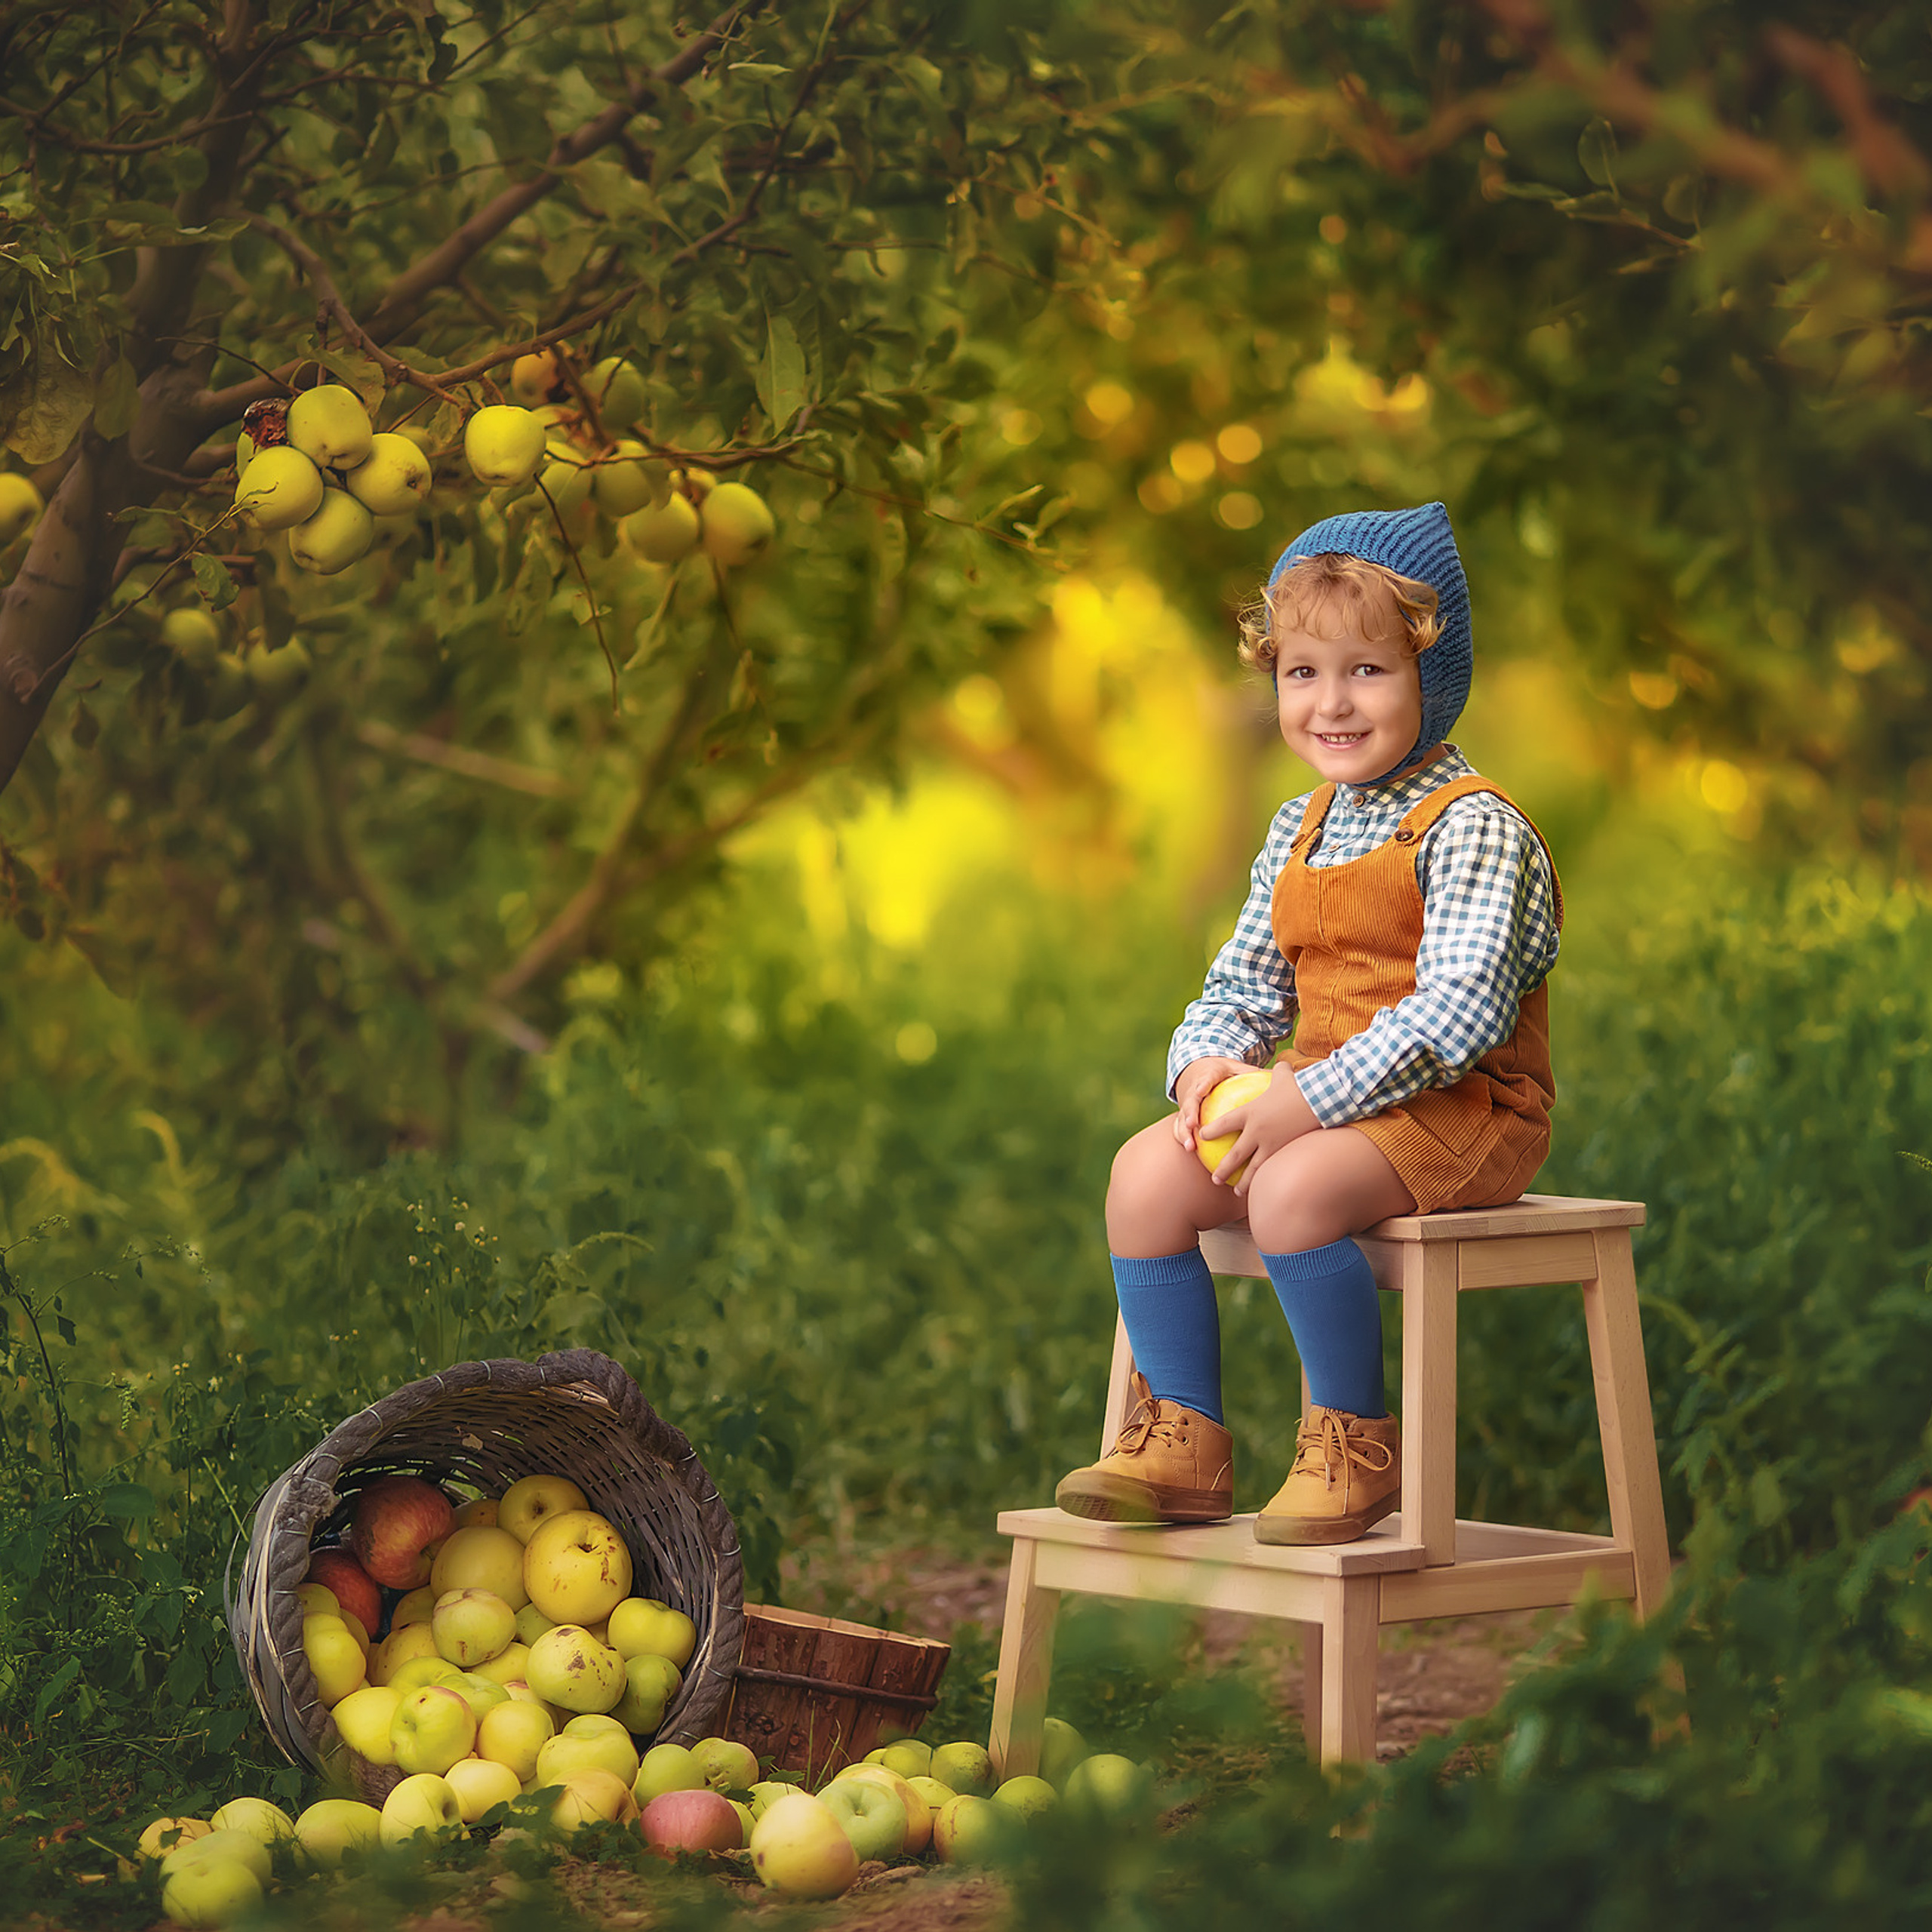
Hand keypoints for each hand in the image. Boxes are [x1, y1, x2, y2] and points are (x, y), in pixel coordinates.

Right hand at [1172, 1056, 1253, 1155]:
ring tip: (1191, 1147)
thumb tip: (1277, 1072)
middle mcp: (1194, 1091)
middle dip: (1189, 1114)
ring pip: (1181, 1119)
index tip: (1202, 1090)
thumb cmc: (1223, 1073)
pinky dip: (1183, 1139)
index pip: (1205, 1079)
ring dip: (1184, 1133)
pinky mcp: (1183, 1116)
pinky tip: (1192, 1153)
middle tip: (1192, 1124)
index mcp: (1208, 1076)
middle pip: (1190, 1102)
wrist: (1199, 1072)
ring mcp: (1187, 1105)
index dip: (1203, 1084)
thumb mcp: (1235, 1068)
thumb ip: (1251, 1072)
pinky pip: (1180, 1128)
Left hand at [1200, 1068, 1319, 1195]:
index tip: (1202, 1136)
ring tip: (1235, 1191)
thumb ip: (1278, 1072)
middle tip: (1214, 1178)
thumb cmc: (1301, 1087)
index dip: (1210, 1131)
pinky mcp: (1283, 1152)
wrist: (1318, 1100)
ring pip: (1251, 1168)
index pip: (1223, 1124)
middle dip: (1222, 1168)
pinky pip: (1269, 1170)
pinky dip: (1261, 1181)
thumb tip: (1282, 1064)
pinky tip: (1260, 1189)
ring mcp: (1269, 1144)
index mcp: (1250, 1112)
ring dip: (1241, 1182)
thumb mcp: (1284, 1076)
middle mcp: (1255, 1131)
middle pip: (1233, 1154)